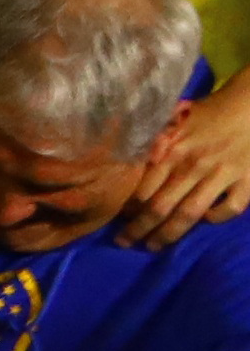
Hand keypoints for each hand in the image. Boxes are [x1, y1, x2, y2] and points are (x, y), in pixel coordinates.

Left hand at [118, 80, 249, 244]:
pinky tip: (204, 222)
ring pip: (189, 213)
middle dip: (139, 228)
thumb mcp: (173, 119)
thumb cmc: (208, 112)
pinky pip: (229, 209)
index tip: (114, 218)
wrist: (249, 105)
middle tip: (123, 242)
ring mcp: (221, 175)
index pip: (142, 188)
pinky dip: (215, 218)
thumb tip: (122, 155)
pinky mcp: (247, 181)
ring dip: (169, 234)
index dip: (126, 208)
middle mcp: (193, 166)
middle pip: (160, 206)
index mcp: (171, 151)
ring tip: (153, 246)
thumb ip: (152, 139)